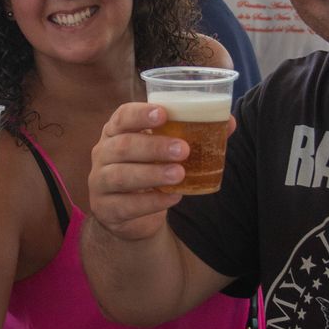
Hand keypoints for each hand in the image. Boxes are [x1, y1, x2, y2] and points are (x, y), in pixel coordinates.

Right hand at [88, 102, 210, 240]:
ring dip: (152, 174)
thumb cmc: (150, 170)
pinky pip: (126, 205)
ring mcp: (99, 182)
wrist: (132, 214)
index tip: (164, 114)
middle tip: (183, 149)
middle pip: (122, 146)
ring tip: (179, 174)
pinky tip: (173, 198)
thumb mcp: (165, 151)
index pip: (122, 116)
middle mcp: (102, 154)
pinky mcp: (106, 209)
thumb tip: (229, 121)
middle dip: (153, 146)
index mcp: (116, 132)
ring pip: (120, 176)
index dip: (140, 113)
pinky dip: (151, 202)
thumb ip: (194, 135)